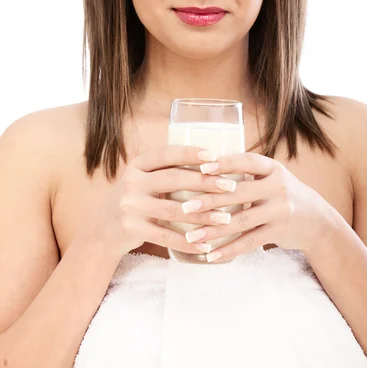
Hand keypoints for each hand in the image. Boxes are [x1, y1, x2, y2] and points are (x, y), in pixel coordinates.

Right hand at [86, 145, 246, 258]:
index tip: (216, 156)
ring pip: (173, 210)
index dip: (191, 153)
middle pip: (174, 179)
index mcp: (137, 164)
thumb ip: (166, 171)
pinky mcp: (131, 229)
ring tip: (226, 218)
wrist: (101, 230)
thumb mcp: (142, 179)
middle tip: (231, 186)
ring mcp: (130, 206)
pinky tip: (206, 246)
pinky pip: (165, 237)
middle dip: (205, 182)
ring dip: (203, 215)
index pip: (167, 154)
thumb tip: (211, 164)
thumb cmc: (135, 200)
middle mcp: (131, 181)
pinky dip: (188, 243)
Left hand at [181, 152, 339, 262]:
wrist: (315, 219)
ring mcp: (280, 210)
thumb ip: (245, 173)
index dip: (225, 163)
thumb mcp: (270, 176)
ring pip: (241, 221)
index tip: (201, 167)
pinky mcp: (279, 232)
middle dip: (210, 200)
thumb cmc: (280, 193)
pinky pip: (249, 242)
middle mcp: (278, 187)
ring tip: (191, 236)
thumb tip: (202, 166)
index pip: (246, 162)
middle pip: (239, 193)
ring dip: (213, 230)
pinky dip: (229, 250)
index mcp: (272, 168)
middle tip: (185, 207)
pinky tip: (210, 256)